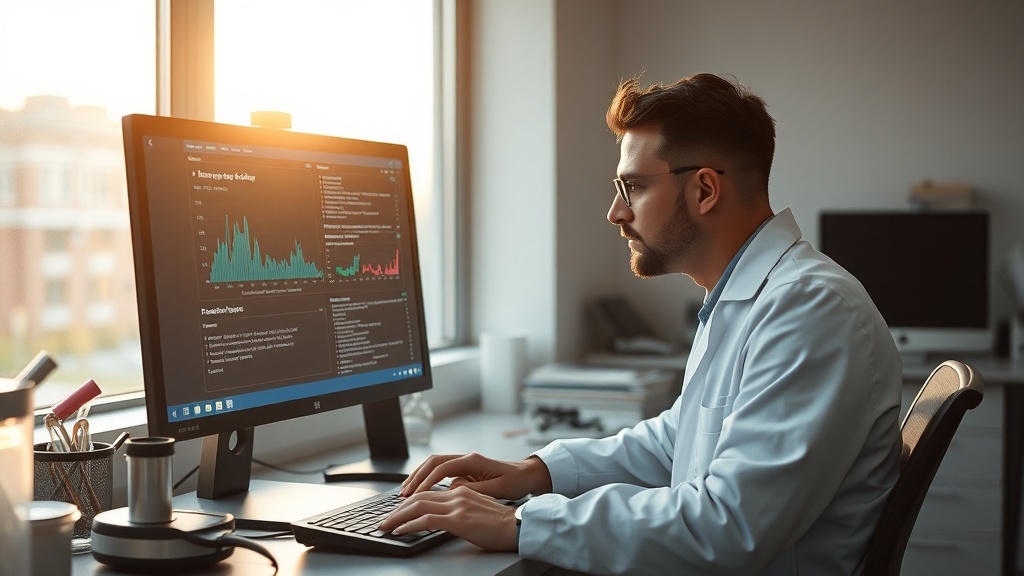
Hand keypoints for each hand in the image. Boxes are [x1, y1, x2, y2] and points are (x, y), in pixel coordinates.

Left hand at [378, 485, 517, 551]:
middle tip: (385, 519)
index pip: (428, 493)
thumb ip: (462, 508)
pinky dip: (409, 525)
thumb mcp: (478, 510)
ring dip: (398, 516)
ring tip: (386, 525)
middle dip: (398, 508)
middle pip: (419, 497)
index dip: (410, 501)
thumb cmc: (502, 524)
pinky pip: (426, 520)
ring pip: (418, 506)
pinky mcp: (458, 520)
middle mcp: (457, 494)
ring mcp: (457, 506)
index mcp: (462, 491)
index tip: (398, 511)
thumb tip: (447, 516)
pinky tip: (400, 531)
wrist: (519, 526)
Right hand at [400, 452, 551, 498]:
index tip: (415, 495)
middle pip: (433, 463)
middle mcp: (466, 458)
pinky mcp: (465, 469)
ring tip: (406, 491)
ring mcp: (465, 462)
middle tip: (403, 493)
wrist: (528, 475)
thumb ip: (475, 488)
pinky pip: (441, 471)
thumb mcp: (499, 488)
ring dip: (419, 476)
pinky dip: (428, 478)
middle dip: (416, 477)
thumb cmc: (517, 482)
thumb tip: (452, 489)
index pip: (442, 469)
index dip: (426, 482)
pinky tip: (421, 490)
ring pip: (434, 465)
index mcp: (473, 461)